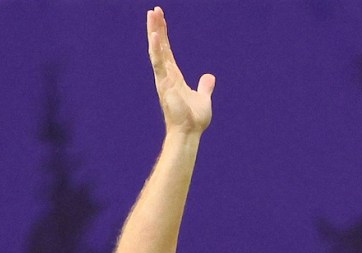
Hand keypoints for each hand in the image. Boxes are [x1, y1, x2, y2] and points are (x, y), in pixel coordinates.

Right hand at [146, 6, 213, 133]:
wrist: (189, 132)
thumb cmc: (194, 119)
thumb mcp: (203, 98)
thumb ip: (204, 87)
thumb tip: (209, 76)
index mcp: (174, 76)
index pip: (167, 51)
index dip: (163, 35)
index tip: (160, 19)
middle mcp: (166, 75)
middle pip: (160, 46)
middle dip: (157, 28)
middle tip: (154, 10)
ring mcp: (163, 79)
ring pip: (157, 50)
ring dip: (154, 32)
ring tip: (152, 15)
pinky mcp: (164, 84)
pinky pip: (158, 63)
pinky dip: (156, 49)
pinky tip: (154, 35)